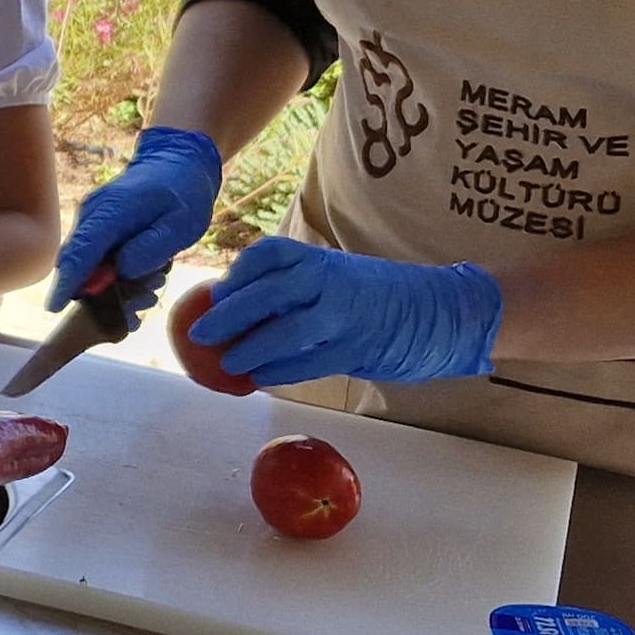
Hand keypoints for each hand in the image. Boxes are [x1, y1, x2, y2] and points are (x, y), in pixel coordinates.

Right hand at [52, 128, 224, 305]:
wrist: (177, 161)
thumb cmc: (183, 192)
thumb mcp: (180, 224)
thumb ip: (150, 249)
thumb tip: (120, 271)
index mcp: (110, 212)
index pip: (80, 252)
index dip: (67, 282)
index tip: (55, 308)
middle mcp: (92, 215)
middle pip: (78, 264)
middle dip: (102, 294)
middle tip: (145, 302)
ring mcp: (91, 220)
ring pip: (87, 264)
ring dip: (115, 285)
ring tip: (155, 284)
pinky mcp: (96, 226)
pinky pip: (96, 257)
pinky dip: (115, 274)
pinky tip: (145, 277)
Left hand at [189, 238, 502, 387]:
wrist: (434, 309)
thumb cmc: (368, 293)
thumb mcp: (330, 275)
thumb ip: (290, 286)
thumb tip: (229, 307)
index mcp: (319, 259)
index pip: (269, 255)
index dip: (238, 274)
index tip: (216, 293)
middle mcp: (330, 281)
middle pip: (270, 293)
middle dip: (231, 314)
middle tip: (200, 333)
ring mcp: (346, 315)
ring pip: (290, 332)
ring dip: (254, 349)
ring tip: (229, 363)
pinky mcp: (357, 348)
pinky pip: (312, 362)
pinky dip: (282, 372)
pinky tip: (261, 379)